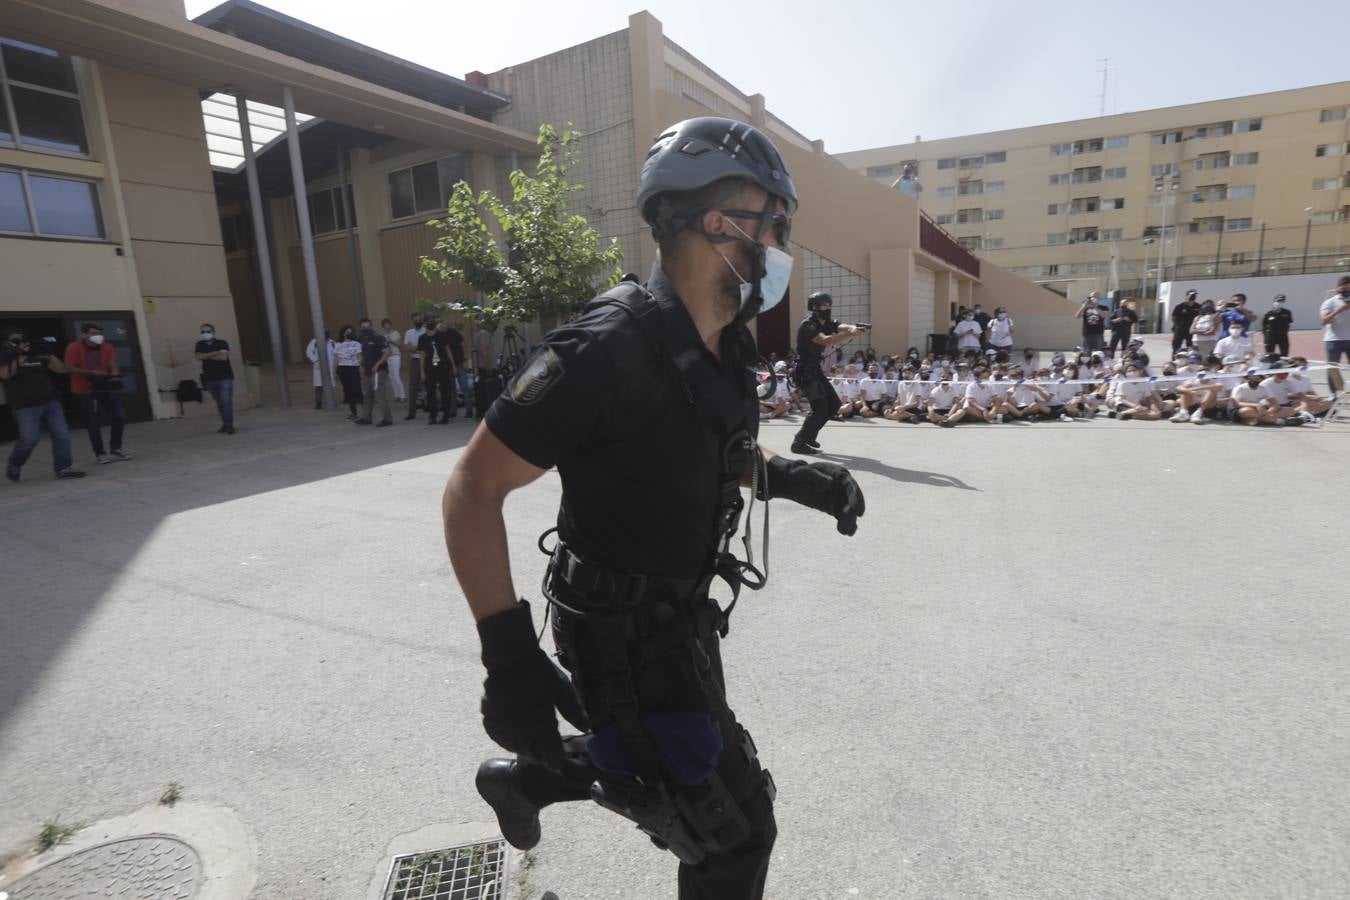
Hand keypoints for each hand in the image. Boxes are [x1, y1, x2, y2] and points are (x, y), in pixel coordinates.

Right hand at [478, 602, 588, 767]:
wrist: (510, 659)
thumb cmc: (539, 672)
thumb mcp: (561, 687)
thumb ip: (573, 710)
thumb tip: (587, 727)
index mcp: (541, 719)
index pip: (550, 750)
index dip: (555, 759)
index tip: (560, 764)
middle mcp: (521, 726)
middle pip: (532, 752)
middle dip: (541, 756)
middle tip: (547, 756)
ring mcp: (503, 724)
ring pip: (515, 747)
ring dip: (525, 749)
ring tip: (533, 748)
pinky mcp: (490, 720)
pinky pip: (500, 739)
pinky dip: (509, 742)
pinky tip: (516, 739)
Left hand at [765, 456, 865, 535]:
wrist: (793, 484)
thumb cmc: (800, 475)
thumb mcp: (805, 473)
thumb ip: (816, 477)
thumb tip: (830, 481)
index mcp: (839, 474)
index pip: (850, 486)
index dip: (855, 497)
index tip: (856, 509)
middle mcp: (843, 486)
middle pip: (852, 500)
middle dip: (852, 512)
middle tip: (850, 523)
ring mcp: (840, 498)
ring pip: (849, 510)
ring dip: (849, 521)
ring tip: (846, 531)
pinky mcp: (835, 508)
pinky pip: (842, 517)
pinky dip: (846, 524)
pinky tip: (847, 532)